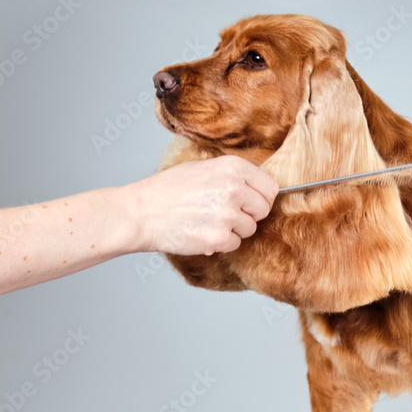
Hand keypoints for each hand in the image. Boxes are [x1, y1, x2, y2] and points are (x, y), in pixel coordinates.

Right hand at [125, 156, 278, 254]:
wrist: (141, 212)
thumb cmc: (168, 190)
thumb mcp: (203, 168)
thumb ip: (233, 176)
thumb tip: (258, 188)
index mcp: (233, 167)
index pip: (270, 187)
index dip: (260, 198)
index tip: (249, 203)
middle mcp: (234, 188)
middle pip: (263, 210)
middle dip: (248, 215)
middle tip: (224, 213)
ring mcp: (228, 214)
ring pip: (250, 229)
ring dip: (233, 229)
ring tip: (207, 220)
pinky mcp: (219, 237)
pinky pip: (235, 244)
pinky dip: (221, 243)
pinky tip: (201, 232)